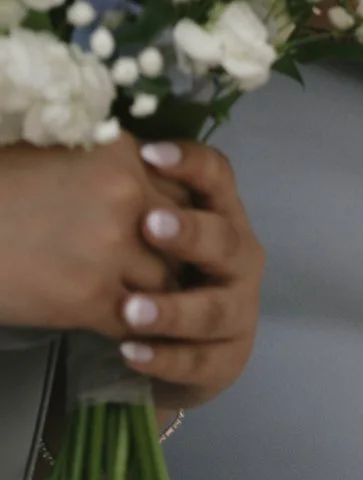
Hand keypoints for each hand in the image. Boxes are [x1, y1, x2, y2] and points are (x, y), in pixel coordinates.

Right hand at [0, 138, 187, 335]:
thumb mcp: (58, 154)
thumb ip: (113, 167)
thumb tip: (155, 181)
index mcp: (120, 153)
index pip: (187, 186)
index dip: (182, 213)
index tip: (173, 231)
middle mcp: (125, 194)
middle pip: (186, 233)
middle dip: (177, 254)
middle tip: (172, 271)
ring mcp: (109, 247)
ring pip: (166, 279)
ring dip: (159, 294)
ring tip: (148, 304)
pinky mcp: (86, 297)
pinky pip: (134, 318)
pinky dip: (133, 326)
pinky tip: (122, 326)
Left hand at [115, 141, 264, 408]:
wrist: (180, 350)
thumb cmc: (158, 276)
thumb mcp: (152, 234)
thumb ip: (142, 197)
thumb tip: (105, 148)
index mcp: (224, 218)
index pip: (219, 179)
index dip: (190, 164)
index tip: (147, 154)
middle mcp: (240, 260)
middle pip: (226, 241)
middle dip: (190, 233)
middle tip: (148, 225)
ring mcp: (239, 311)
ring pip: (213, 309)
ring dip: (173, 309)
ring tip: (130, 310)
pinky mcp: (226, 359)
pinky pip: (198, 360)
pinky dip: (165, 357)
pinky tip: (131, 352)